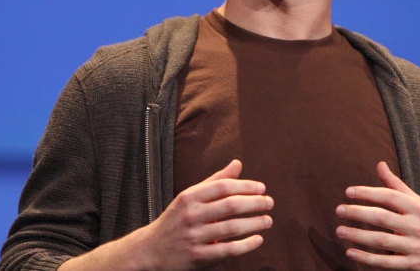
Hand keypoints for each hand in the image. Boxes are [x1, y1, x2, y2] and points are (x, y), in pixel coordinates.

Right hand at [136, 159, 273, 270]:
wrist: (149, 251)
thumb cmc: (175, 220)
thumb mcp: (190, 197)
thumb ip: (215, 181)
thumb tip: (237, 163)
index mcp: (189, 197)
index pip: (223, 187)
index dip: (245, 186)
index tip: (262, 188)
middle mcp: (191, 215)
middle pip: (230, 205)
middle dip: (255, 203)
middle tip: (270, 203)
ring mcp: (194, 237)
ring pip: (231, 228)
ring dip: (255, 223)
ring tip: (268, 220)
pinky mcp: (198, 257)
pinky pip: (227, 250)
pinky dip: (246, 245)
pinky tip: (257, 240)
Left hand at [335, 161, 419, 270]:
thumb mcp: (418, 204)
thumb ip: (397, 185)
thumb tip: (380, 163)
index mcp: (418, 208)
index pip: (389, 196)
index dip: (368, 193)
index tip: (348, 192)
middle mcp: (417, 226)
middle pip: (382, 217)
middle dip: (358, 213)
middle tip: (338, 210)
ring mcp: (415, 247)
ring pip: (381, 240)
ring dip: (358, 235)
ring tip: (339, 230)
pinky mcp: (412, 265)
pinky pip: (386, 262)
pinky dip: (367, 258)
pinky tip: (350, 252)